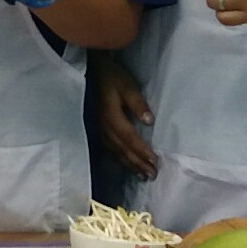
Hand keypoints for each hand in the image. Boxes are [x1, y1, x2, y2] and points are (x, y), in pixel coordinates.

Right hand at [93, 54, 157, 177]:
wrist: (91, 72)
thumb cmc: (112, 77)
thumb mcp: (127, 86)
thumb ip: (138, 103)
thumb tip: (150, 121)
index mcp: (112, 117)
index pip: (130, 138)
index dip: (142, 151)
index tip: (155, 162)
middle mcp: (104, 128)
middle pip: (123, 150)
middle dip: (138, 163)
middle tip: (152, 175)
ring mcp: (99, 130)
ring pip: (115, 152)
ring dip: (129, 164)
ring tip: (143, 175)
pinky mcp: (98, 130)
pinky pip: (109, 149)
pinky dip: (119, 159)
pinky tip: (126, 164)